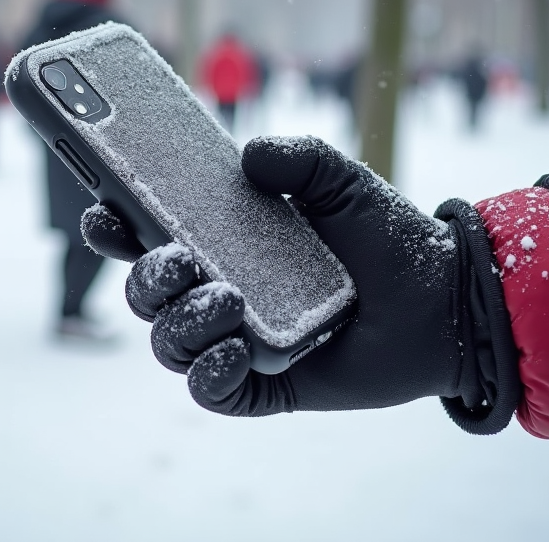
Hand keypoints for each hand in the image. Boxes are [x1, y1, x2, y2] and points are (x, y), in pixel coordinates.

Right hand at [82, 136, 513, 429]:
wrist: (444, 298)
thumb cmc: (386, 237)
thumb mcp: (341, 182)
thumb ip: (297, 157)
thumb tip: (248, 156)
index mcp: (225, 241)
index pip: (150, 235)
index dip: (116, 226)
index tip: (105, 210)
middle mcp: (221, 290)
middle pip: (146, 294)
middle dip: (144, 279)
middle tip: (178, 260)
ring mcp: (239, 340)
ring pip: (169, 344)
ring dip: (180, 323)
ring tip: (228, 298)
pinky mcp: (266, 384)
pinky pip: (212, 392)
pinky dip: (208, 374)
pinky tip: (232, 351)